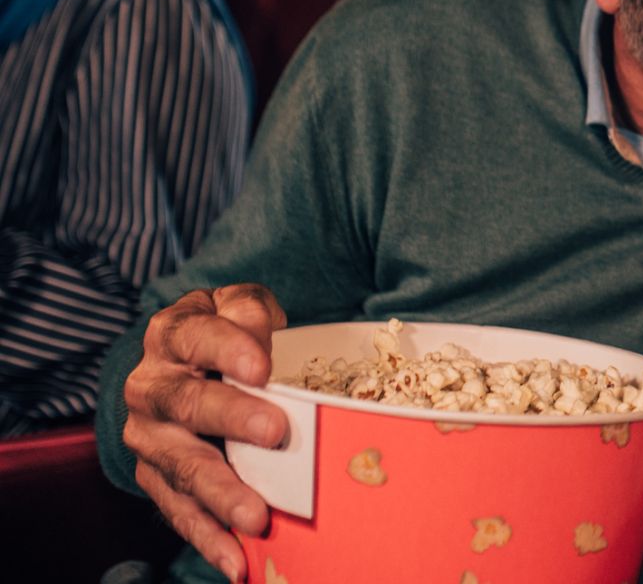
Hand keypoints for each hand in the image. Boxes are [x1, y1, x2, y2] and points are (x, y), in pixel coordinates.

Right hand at [122, 284, 289, 582]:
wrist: (184, 360)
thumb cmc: (225, 331)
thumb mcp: (237, 304)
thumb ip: (249, 309)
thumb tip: (262, 335)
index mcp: (172, 335)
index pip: (197, 337)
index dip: (229, 351)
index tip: (262, 368)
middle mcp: (151, 386)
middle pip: (186, 404)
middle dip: (231, 419)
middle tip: (274, 433)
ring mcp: (149, 436)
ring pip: (181, 465)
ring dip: (220, 493)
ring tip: (257, 516)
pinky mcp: (154, 477)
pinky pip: (178, 510)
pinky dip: (207, 537)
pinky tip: (235, 560)